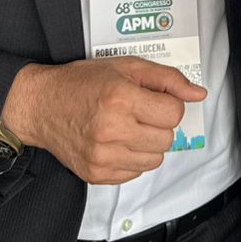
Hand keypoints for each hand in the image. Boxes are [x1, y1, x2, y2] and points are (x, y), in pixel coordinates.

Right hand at [0, 58, 206, 184]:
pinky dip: (132, 158)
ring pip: (155, 160)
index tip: (153, 98)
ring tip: (127, 126)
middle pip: (167, 138)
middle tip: (138, 111)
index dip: (168, 104)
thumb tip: (199, 93)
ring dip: (148, 143)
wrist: (41, 105)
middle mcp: (112, 130)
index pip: (173, 114)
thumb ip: (166, 78)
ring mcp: (104, 157)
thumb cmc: (81, 82)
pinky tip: (115, 141)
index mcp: (120, 98)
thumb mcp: (125, 66)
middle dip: (159, 124)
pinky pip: (135, 173)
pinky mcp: (98, 175)